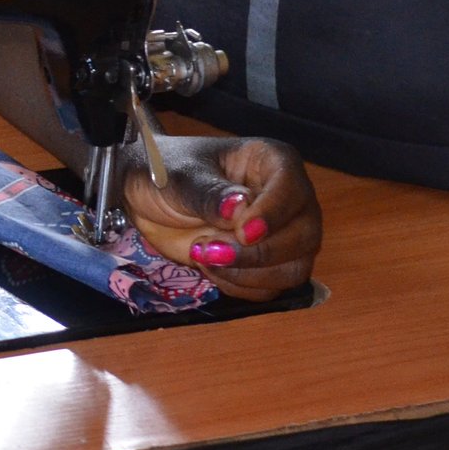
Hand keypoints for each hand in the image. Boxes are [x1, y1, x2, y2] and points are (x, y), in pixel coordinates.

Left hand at [122, 133, 320, 300]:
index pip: (291, 189)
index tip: (244, 232)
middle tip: (210, 250)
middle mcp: (287, 199)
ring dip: (248, 273)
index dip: (272, 214)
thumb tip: (239, 209)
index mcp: (272, 162)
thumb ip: (208, 193)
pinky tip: (210, 268)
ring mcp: (282, 234)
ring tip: (203, 257)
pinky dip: (240, 286)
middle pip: (304, 236)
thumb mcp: (178, 177)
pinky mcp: (268, 264)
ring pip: (294, 268)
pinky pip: (272, 288)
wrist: (144, 197)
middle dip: (258, 253)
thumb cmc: (164, 173)